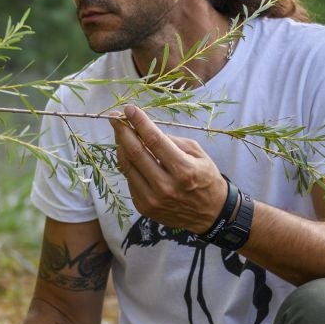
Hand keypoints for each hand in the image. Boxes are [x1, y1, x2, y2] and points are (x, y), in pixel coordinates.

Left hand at [112, 105, 227, 234]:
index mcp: (183, 170)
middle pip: (135, 153)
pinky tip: (129, 154)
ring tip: (119, 132)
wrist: (209, 214)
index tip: (129, 109)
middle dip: (123, 131)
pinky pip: (130, 179)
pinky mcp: (143, 207)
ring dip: (120, 146)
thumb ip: (172, 141)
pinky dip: (128, 164)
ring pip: (127, 166)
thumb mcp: (198, 154)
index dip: (139, 122)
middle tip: (115, 117)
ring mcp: (152, 199)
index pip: (154, 140)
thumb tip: (146, 129)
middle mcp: (165, 186)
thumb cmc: (206, 178)